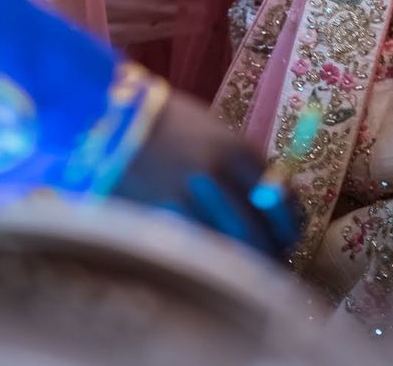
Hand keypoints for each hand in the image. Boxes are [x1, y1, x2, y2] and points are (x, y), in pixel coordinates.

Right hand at [113, 90, 301, 258]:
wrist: (104, 114)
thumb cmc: (160, 120)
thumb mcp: (209, 130)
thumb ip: (239, 164)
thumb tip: (267, 200)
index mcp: (235, 149)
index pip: (280, 198)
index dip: (288, 221)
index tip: (285, 233)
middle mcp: (217, 176)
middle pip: (260, 234)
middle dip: (269, 255)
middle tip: (269, 267)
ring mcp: (186, 202)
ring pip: (230, 253)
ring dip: (241, 268)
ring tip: (243, 277)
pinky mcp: (157, 223)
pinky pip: (196, 255)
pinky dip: (207, 266)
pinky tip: (208, 269)